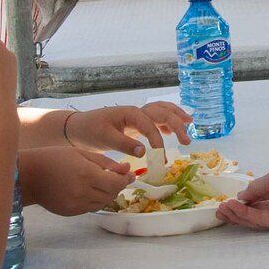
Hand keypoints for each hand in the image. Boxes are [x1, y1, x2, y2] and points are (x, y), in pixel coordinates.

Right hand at [19, 144, 137, 215]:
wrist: (29, 175)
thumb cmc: (54, 158)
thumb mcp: (81, 153)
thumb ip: (106, 162)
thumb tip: (126, 170)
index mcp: (87, 174)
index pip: (117, 183)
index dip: (125, 179)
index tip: (129, 173)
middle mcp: (83, 192)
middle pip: (112, 194)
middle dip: (118, 185)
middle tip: (117, 176)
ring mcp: (76, 205)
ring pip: (103, 202)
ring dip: (108, 193)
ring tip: (102, 181)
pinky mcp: (71, 212)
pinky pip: (91, 207)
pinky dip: (96, 199)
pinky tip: (90, 189)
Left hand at [65, 101, 193, 155]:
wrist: (78, 128)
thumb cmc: (90, 131)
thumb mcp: (104, 138)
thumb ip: (124, 144)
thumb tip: (144, 152)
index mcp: (130, 113)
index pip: (150, 124)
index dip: (158, 140)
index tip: (161, 156)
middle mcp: (137, 112)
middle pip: (162, 112)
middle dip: (177, 124)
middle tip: (186, 141)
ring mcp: (137, 116)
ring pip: (162, 111)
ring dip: (176, 117)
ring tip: (190, 123)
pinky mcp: (136, 123)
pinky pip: (156, 119)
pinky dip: (168, 122)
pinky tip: (176, 130)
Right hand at [216, 147, 268, 231]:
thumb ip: (258, 188)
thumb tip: (242, 195)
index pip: (260, 200)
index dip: (243, 201)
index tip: (226, 201)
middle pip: (257, 212)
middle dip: (237, 212)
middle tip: (220, 210)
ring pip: (257, 218)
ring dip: (238, 214)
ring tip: (222, 210)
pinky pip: (263, 220)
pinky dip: (246, 215)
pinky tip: (233, 208)